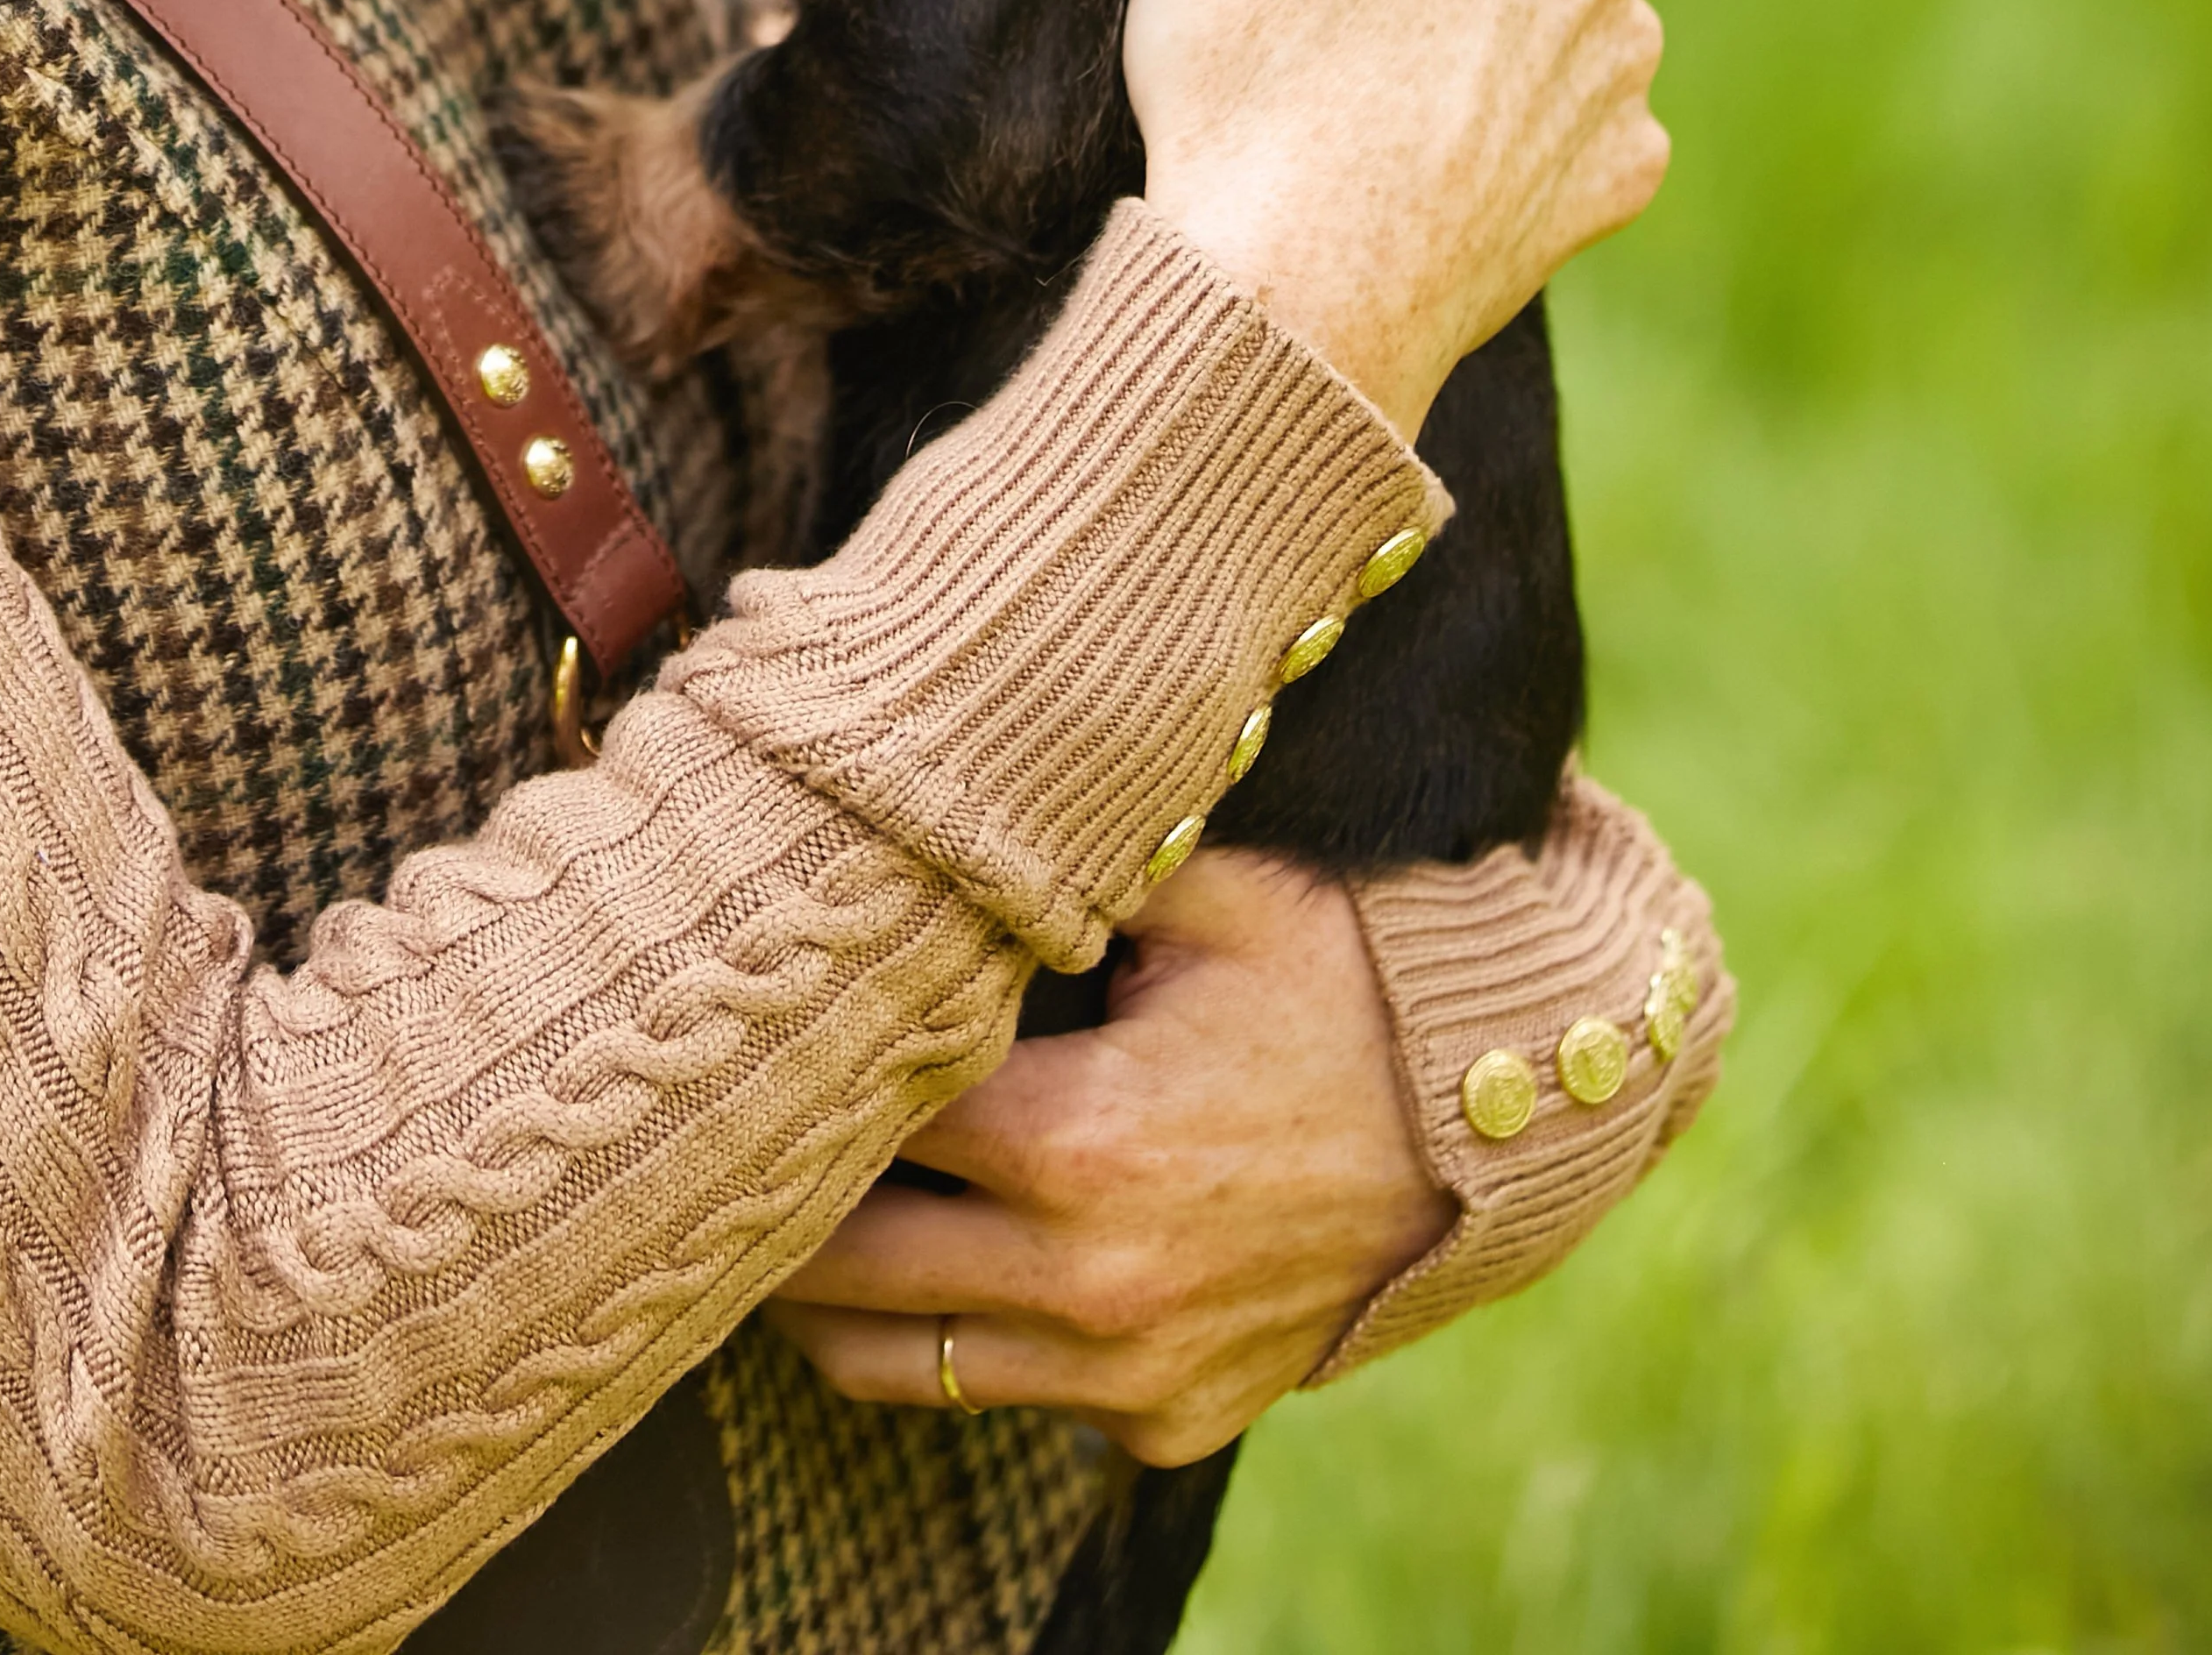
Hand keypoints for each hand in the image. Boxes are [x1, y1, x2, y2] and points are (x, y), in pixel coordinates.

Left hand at [767, 851, 1446, 1464]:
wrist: (1492, 1131)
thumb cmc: (1343, 986)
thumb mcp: (1213, 895)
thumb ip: (1067, 856)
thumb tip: (934, 784)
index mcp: (1081, 1141)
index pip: (871, 1114)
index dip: (798, 1070)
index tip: (748, 1032)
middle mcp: (1092, 1284)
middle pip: (847, 1269)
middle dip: (773, 1209)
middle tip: (720, 1147)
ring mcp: (1129, 1375)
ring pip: (902, 1372)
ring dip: (831, 1307)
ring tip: (786, 1230)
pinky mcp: (1166, 1427)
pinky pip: (1020, 1403)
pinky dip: (972, 1346)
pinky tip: (947, 1266)